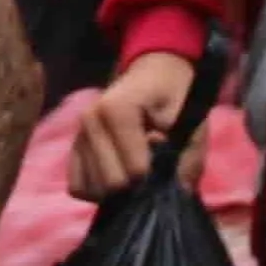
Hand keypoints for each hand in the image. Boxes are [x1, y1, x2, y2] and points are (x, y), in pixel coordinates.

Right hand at [68, 48, 201, 199]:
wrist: (155, 74)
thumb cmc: (175, 96)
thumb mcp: (192, 122)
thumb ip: (188, 158)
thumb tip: (176, 191)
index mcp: (116, 109)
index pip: (133, 171)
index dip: (154, 174)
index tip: (163, 157)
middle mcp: (90, 120)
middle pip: (110, 184)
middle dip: (135, 186)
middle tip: (150, 167)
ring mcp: (78, 135)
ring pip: (91, 189)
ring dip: (116, 191)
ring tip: (133, 170)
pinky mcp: (72, 149)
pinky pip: (77, 186)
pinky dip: (96, 191)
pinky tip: (115, 176)